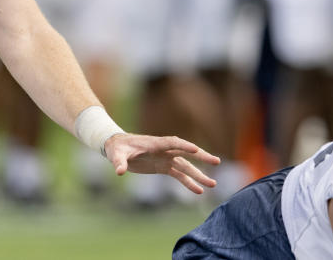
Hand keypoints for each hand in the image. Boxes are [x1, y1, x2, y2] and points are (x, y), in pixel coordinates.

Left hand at [104, 133, 219, 193]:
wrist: (117, 148)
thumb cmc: (117, 148)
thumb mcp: (116, 154)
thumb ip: (119, 162)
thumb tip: (119, 171)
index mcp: (154, 143)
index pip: (171, 143)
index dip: (183, 145)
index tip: (195, 149)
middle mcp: (163, 150)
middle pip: (185, 152)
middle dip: (201, 156)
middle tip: (216, 161)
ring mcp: (165, 158)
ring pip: (186, 166)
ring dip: (198, 174)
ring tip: (212, 184)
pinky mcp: (164, 167)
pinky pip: (179, 175)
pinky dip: (188, 182)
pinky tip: (199, 191)